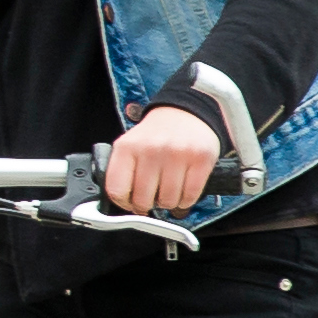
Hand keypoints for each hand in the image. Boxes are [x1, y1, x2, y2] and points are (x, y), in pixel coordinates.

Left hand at [102, 103, 226, 220]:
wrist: (186, 112)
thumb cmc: (156, 135)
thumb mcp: (130, 145)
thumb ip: (122, 172)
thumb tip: (124, 204)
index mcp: (127, 147)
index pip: (116, 190)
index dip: (124, 203)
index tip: (130, 202)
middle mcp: (151, 149)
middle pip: (143, 200)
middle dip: (147, 206)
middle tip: (152, 198)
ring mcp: (177, 154)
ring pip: (168, 201)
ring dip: (168, 203)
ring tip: (168, 192)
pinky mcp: (201, 159)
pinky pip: (190, 196)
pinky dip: (186, 201)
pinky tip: (183, 192)